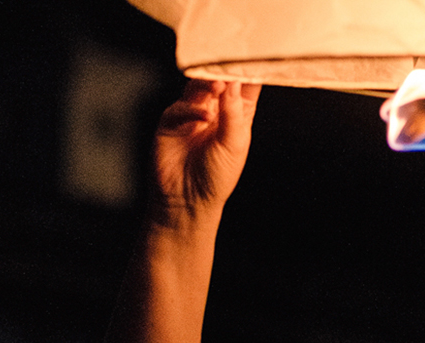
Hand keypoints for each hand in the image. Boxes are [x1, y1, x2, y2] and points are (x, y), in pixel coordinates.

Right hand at [150, 79, 260, 224]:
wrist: (188, 201)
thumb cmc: (216, 178)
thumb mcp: (235, 144)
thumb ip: (234, 112)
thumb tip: (234, 82)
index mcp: (236, 114)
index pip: (244, 84)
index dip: (248, 71)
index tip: (252, 58)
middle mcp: (215, 110)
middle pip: (220, 79)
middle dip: (225, 70)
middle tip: (231, 65)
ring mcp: (192, 113)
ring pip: (198, 85)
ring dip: (208, 83)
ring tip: (218, 86)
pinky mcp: (172, 120)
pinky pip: (181, 106)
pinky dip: (192, 108)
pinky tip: (204, 116)